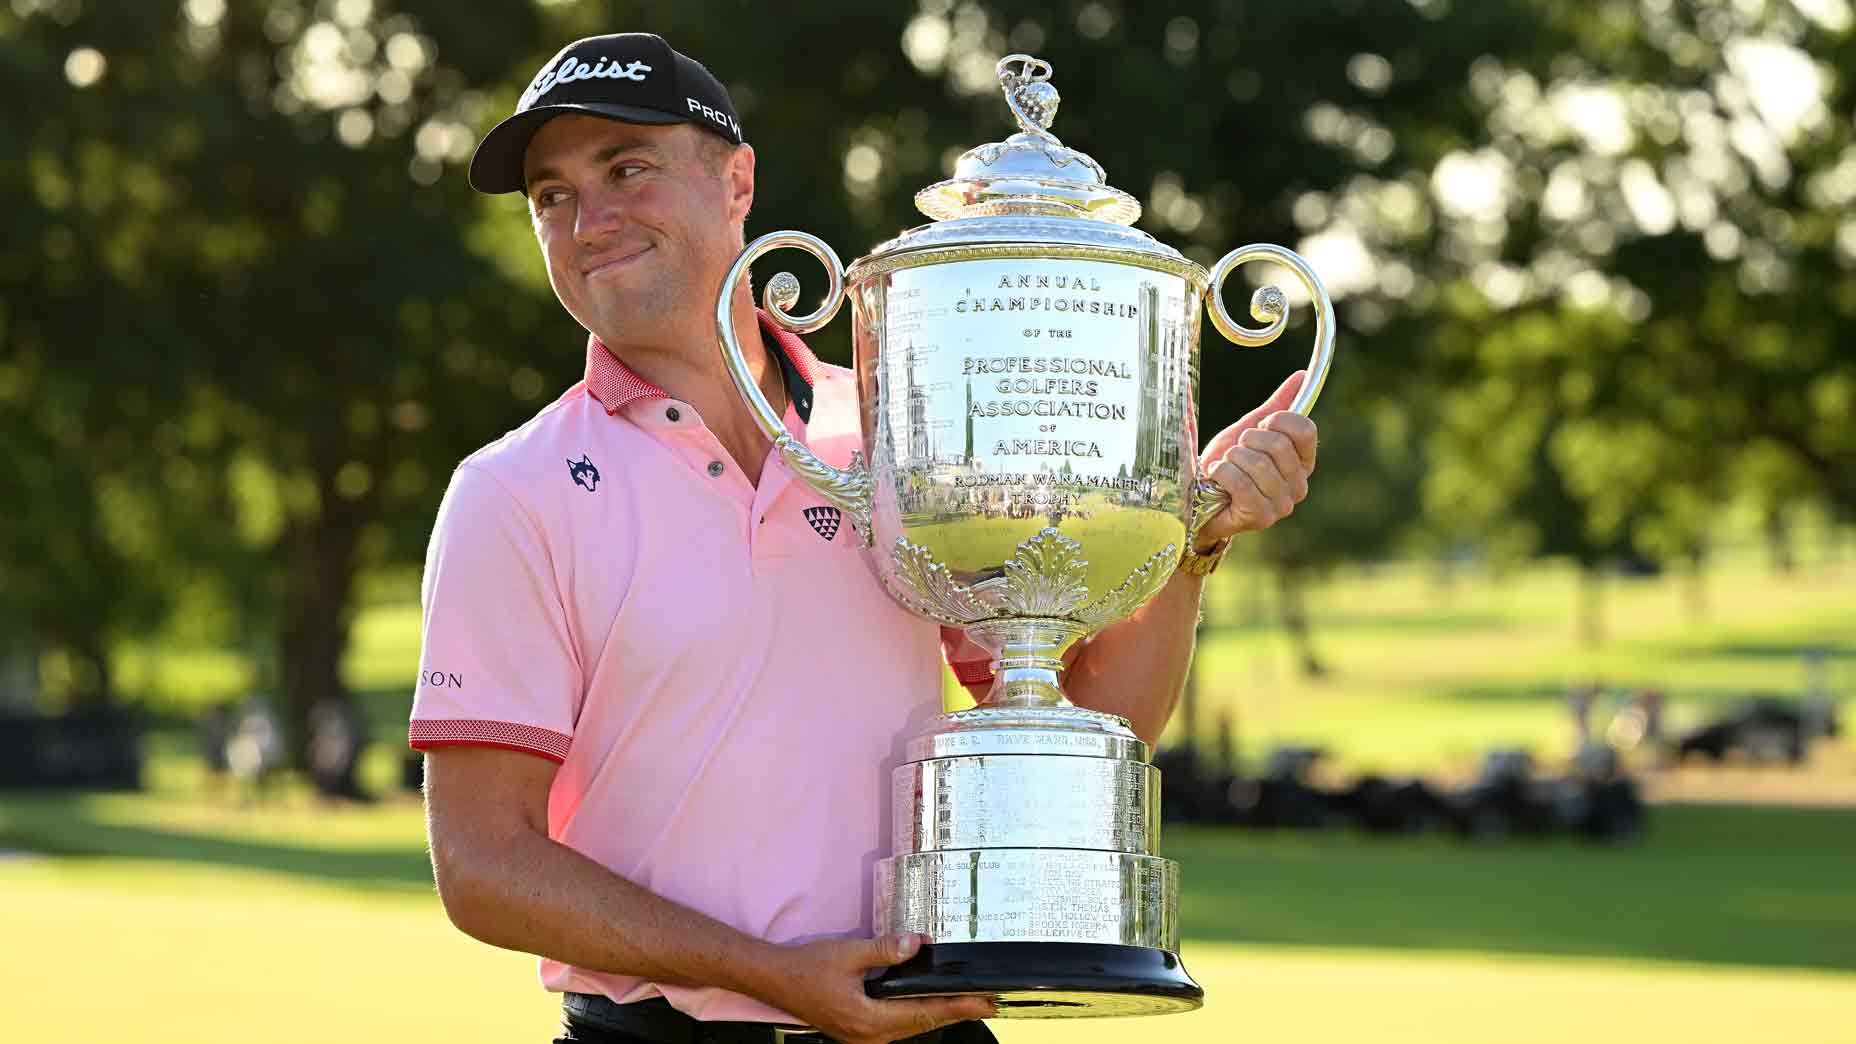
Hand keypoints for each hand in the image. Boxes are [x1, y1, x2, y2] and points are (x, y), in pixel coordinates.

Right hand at [762, 933, 995, 1043]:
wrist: (773, 980)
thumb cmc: (807, 967)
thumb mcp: (849, 954)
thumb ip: (885, 950)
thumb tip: (919, 943)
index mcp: (869, 1020)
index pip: (924, 1013)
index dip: (957, 1007)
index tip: (984, 1002)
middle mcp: (869, 1035)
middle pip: (921, 1024)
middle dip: (955, 1012)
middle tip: (987, 1002)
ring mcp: (862, 1036)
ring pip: (909, 1027)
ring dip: (936, 1014)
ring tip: (965, 1003)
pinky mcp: (857, 1030)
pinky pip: (895, 1025)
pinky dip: (915, 1014)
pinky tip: (927, 1004)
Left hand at [1195, 370, 1318, 547]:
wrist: (1198, 496)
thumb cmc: (1228, 463)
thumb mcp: (1251, 429)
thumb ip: (1278, 405)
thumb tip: (1302, 375)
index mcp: (1303, 462)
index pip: (1305, 429)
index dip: (1277, 421)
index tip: (1258, 427)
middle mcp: (1299, 486)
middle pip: (1278, 444)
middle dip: (1247, 440)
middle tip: (1236, 452)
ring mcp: (1282, 505)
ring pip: (1257, 463)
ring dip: (1231, 458)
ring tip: (1225, 466)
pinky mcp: (1261, 517)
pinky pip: (1241, 483)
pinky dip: (1221, 473)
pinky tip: (1217, 478)